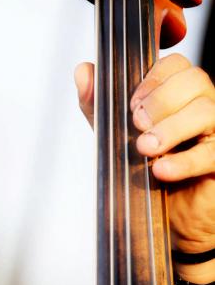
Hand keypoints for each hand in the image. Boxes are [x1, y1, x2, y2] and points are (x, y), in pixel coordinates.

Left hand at [74, 54, 214, 283]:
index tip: (131, 104)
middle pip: (194, 79)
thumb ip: (98, 104)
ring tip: (145, 149)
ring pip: (206, 109)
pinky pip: (213, 152)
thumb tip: (84, 71)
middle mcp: (202, 106)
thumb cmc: (143, 171)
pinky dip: (184, 161)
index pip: (174, 64)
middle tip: (136, 126)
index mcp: (176, 95)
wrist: (163, 221)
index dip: (152, 78)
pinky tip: (161, 170)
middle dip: (159, 101)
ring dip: (169, 128)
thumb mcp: (113, 135)